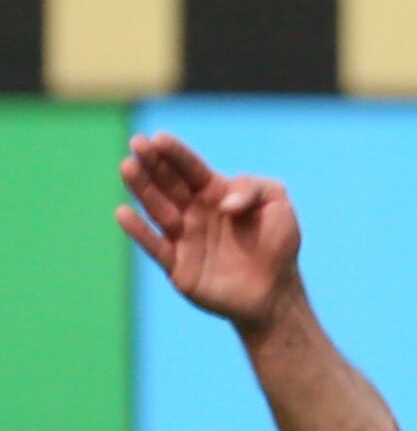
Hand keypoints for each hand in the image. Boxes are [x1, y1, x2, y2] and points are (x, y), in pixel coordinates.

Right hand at [116, 134, 303, 332]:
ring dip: (142, 188)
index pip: (190, 168)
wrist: (277, 291)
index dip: (175, 154)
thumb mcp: (277, 205)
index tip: (159, 139)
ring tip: (128, 167)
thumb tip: (224, 201)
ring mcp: (183, 237)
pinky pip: (155, 246)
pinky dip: (139, 231)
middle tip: (137, 144)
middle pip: (167, 183)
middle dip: (151, 163)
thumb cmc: (278, 243)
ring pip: (157, 209)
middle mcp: (193, 211)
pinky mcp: (177, 266)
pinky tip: (124, 213)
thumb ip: (254, 189)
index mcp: (214, 192)